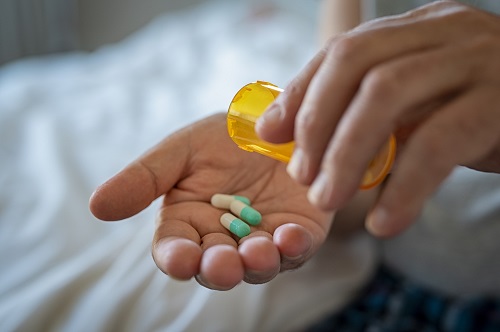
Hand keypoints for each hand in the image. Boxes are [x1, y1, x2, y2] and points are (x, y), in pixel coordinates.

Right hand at [89, 114, 331, 289]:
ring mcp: (263, 239)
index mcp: (189, 221)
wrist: (277, 123)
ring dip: (257, 264)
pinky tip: (291, 237)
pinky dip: (294, 247)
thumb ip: (145, 178)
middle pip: (215, 266)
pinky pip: (297, 249)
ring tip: (258, 251)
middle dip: (218, 269)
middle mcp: (224, 238)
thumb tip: (96, 207)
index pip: (175, 249)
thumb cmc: (225, 137)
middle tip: (222, 265)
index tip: (180, 259)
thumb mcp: (182, 149)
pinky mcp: (298, 233)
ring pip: (256, 265)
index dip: (176, 258)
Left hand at [256, 1, 499, 236]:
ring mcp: (476, 60)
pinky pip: (438, 143)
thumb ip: (365, 109)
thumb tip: (289, 134)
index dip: (300, 92)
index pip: (343, 49)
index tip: (271, 133)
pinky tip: (385, 221)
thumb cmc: (476, 114)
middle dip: (317, 120)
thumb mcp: (418, 102)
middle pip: (357, 62)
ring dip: (346, 153)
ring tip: (327, 200)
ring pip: (387, 94)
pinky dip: (404, 186)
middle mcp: (444, 31)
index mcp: (417, 29)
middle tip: (301, 175)